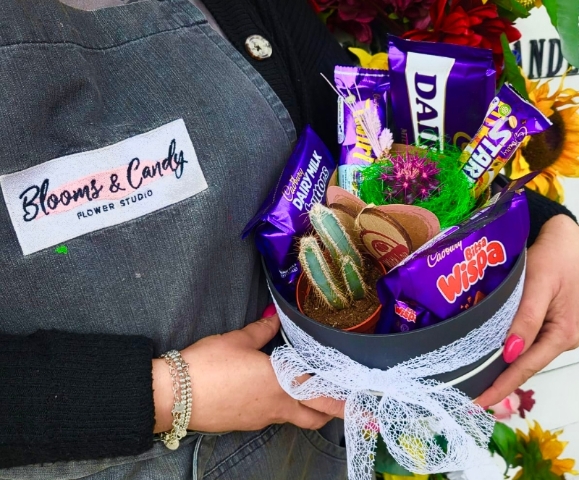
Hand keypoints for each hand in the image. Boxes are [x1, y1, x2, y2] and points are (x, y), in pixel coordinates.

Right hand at [152, 311, 333, 432]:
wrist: (175, 396)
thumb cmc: (209, 364)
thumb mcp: (237, 340)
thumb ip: (261, 330)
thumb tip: (274, 319)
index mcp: (281, 383)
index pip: (322, 394)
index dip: (343, 399)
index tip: (361, 399)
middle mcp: (277, 405)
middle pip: (315, 417)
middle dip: (332, 412)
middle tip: (345, 403)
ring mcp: (261, 418)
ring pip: (295, 418)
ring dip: (308, 410)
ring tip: (311, 393)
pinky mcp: (245, 424)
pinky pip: (274, 418)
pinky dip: (283, 408)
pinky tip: (273, 393)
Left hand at [476, 214, 578, 407]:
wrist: (570, 238)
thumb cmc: (556, 257)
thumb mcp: (539, 284)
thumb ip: (525, 319)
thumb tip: (509, 353)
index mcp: (564, 333)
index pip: (526, 367)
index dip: (501, 386)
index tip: (478, 403)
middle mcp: (565, 338)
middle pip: (527, 365)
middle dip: (499, 381)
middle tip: (469, 395)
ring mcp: (561, 331)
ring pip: (528, 354)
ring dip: (504, 366)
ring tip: (475, 379)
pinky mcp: (554, 322)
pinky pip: (531, 342)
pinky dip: (511, 350)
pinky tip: (493, 354)